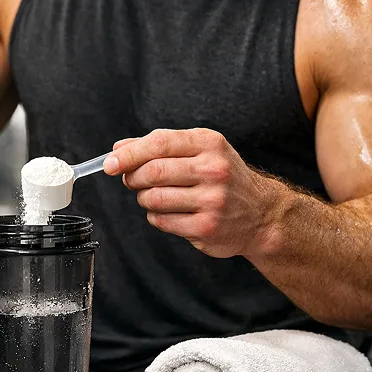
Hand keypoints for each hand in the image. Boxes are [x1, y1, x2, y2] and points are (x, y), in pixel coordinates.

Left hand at [103, 128, 277, 258]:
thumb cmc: (222, 178)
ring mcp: (212, 201)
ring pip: (153, 199)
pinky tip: (170, 212)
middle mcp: (214, 170)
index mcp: (209, 144)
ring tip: (154, 196)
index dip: (128, 154)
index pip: (159, 143)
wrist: (261, 214)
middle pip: (153, 172)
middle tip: (131, 181)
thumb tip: (118, 148)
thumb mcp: (200, 151)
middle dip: (133, 178)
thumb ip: (160, 146)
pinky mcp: (206, 228)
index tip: (109, 163)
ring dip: (144, 199)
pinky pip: (162, 221)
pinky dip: (156, 217)